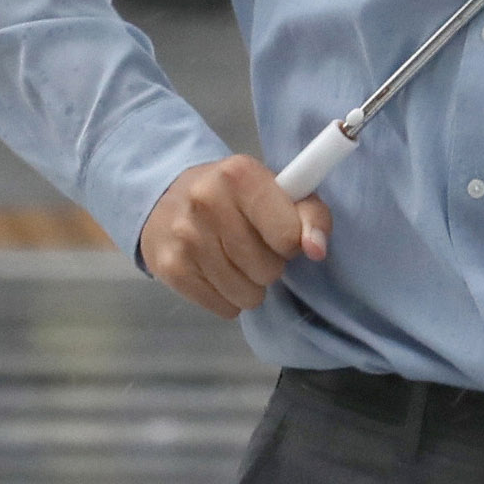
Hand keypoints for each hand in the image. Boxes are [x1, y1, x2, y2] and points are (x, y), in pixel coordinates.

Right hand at [137, 155, 330, 319]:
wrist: (165, 199)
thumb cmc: (234, 197)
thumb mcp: (277, 191)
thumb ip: (311, 215)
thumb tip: (317, 250)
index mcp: (240, 175)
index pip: (288, 236)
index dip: (289, 241)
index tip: (276, 232)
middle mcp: (207, 201)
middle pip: (268, 270)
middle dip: (267, 264)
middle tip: (250, 245)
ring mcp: (186, 237)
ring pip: (247, 296)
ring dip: (248, 285)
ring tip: (234, 260)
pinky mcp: (171, 268)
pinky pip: (224, 309)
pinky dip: (226, 298)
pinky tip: (214, 272)